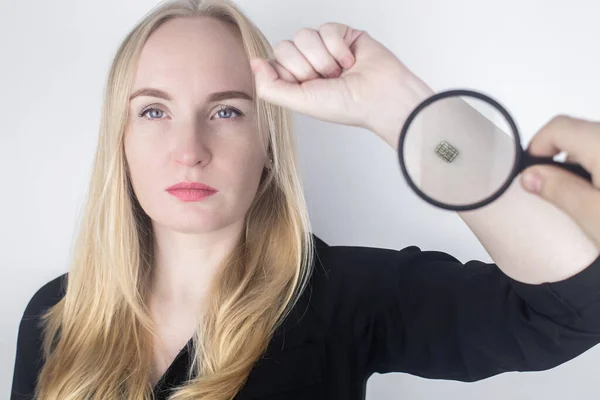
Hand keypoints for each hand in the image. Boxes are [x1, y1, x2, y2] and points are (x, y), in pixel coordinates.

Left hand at [249, 23, 432, 147]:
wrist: (380, 96)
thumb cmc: (346, 106)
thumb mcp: (300, 102)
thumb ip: (270, 87)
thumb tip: (254, 63)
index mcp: (296, 81)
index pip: (273, 63)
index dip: (288, 73)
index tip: (306, 87)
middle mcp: (308, 63)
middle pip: (285, 47)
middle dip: (306, 67)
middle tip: (326, 81)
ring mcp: (324, 48)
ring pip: (304, 35)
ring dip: (323, 58)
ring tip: (339, 73)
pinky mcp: (342, 34)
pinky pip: (325, 28)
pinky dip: (338, 48)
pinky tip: (350, 61)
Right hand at [521, 115, 599, 245]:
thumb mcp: (591, 213)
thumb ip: (557, 189)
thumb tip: (531, 176)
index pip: (557, 127)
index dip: (535, 148)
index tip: (529, 175)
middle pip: (577, 135)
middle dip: (557, 161)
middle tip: (550, 193)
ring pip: (595, 147)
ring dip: (581, 169)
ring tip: (580, 202)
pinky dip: (598, 173)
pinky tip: (599, 199)